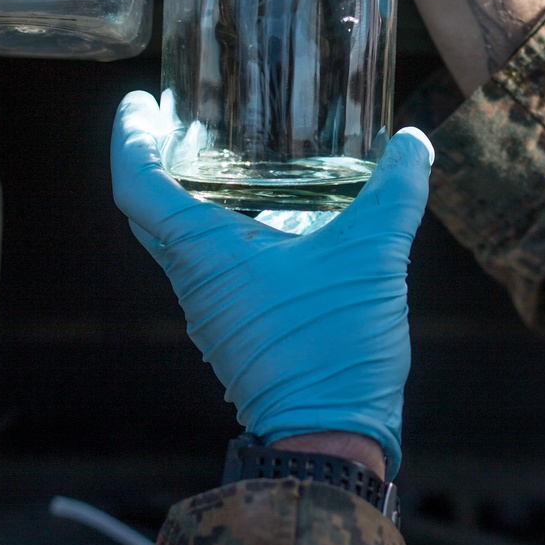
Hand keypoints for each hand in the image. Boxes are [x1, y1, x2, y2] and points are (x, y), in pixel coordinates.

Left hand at [111, 93, 433, 477]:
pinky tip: (274, 220)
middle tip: (178, 122)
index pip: (137, 184)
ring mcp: (214, 311)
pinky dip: (226, 233)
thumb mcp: (372, 257)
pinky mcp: (240, 331)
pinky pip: (216, 269)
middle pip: (151, 211)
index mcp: (203, 254)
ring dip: (192, 199)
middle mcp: (196, 281)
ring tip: (229, 160)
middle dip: (156, 162)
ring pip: (183, 243)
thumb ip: (395, 194)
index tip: (138, 103)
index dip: (130, 137)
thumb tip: (415, 143)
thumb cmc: (332, 350)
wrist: (331, 441)